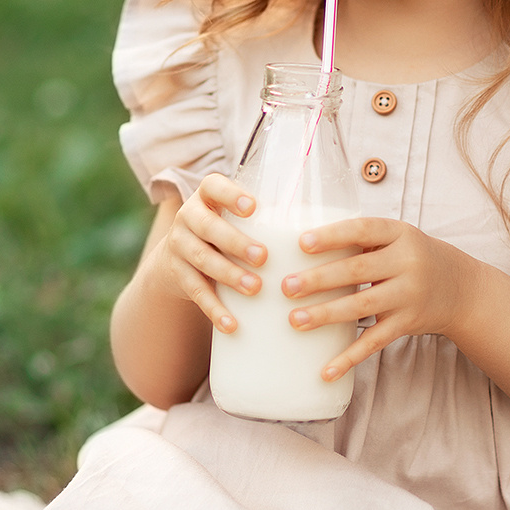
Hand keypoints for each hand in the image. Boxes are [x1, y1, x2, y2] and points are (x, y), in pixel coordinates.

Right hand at [153, 174, 266, 333]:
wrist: (176, 257)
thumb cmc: (225, 233)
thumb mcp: (234, 217)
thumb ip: (267, 217)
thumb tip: (333, 228)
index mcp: (207, 196)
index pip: (214, 186)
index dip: (231, 195)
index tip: (253, 208)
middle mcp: (188, 216)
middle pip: (208, 226)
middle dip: (236, 242)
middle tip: (263, 257)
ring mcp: (179, 245)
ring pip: (201, 259)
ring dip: (229, 275)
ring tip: (255, 289)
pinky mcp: (177, 275)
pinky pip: (196, 292)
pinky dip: (214, 309)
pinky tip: (231, 324)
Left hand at [281, 218, 479, 380]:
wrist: (460, 288)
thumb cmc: (413, 257)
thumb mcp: (396, 238)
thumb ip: (361, 240)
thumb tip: (299, 246)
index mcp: (399, 233)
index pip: (364, 230)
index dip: (333, 236)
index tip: (302, 243)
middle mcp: (408, 263)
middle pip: (358, 270)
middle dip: (320, 279)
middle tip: (286, 286)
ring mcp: (409, 295)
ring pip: (363, 306)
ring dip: (326, 314)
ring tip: (295, 320)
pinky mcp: (407, 324)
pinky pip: (375, 342)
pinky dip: (350, 358)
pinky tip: (327, 371)